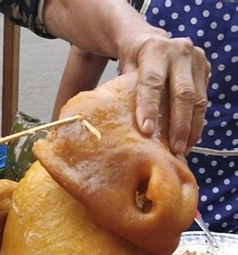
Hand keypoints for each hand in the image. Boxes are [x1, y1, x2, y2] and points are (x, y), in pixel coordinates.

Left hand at [119, 30, 210, 155]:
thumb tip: (115, 124)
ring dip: (191, 128)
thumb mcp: (124, 69)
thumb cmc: (133, 60)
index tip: (146, 130)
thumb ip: (124, 90)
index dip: (149, 107)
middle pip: (182, 93)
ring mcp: (196, 59)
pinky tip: (189, 139)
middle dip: (178, 125)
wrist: (149, 39)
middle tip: (174, 149)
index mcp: (154, 49)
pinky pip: (203, 100)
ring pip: (197, 99)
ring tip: (183, 149)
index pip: (152, 82)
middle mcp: (179, 51)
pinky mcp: (205, 68)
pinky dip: (196, 122)